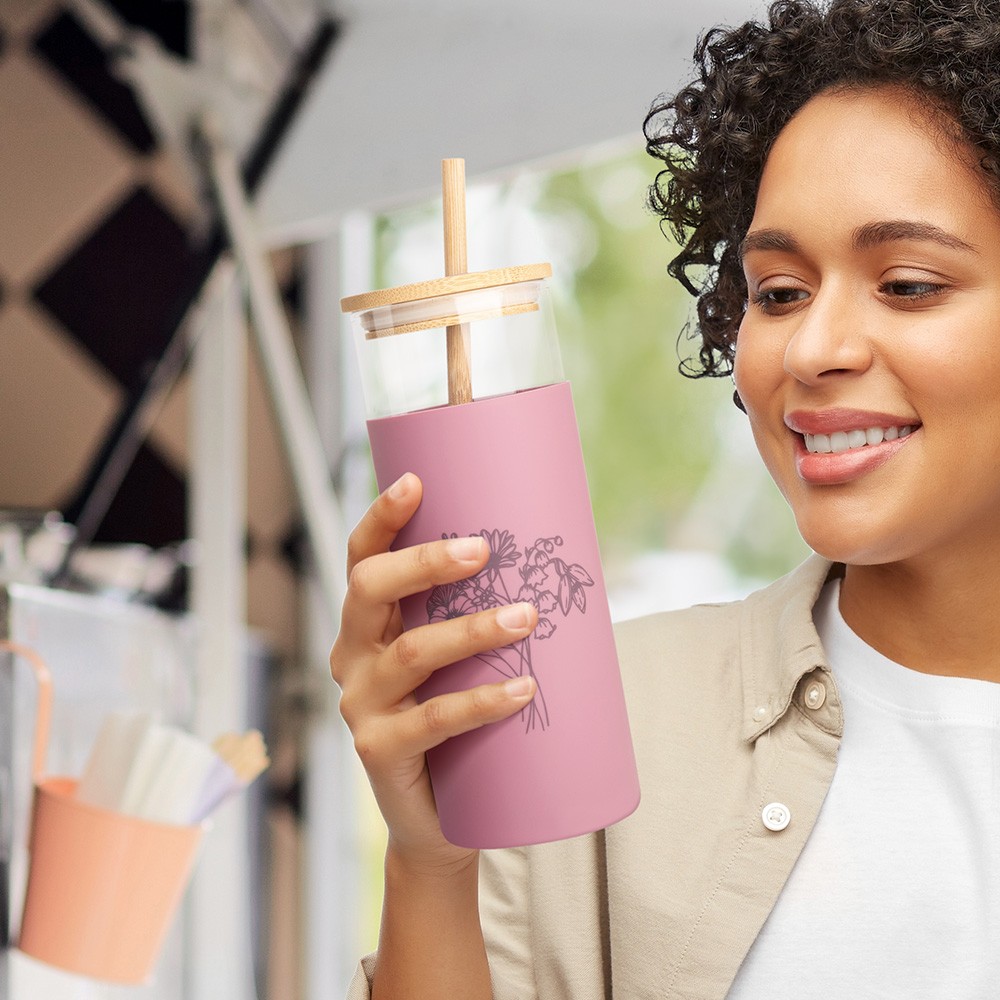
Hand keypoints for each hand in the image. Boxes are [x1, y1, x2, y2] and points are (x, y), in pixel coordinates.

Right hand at [330, 472, 537, 871]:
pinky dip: (482, 700)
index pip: (362, 559)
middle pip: (371, 590)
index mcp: (367, 623)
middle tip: (484, 551)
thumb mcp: (462, 659)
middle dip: (426, 563)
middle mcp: (351, 655)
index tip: (418, 483)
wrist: (444, 818)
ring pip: (410, 653)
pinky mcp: (379, 750)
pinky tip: (523, 688)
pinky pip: (433, 719)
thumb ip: (481, 614)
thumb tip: (561, 557)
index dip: (383, 519)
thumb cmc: (462, 719)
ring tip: (526, 616)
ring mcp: (359, 703)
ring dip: (472, 630)